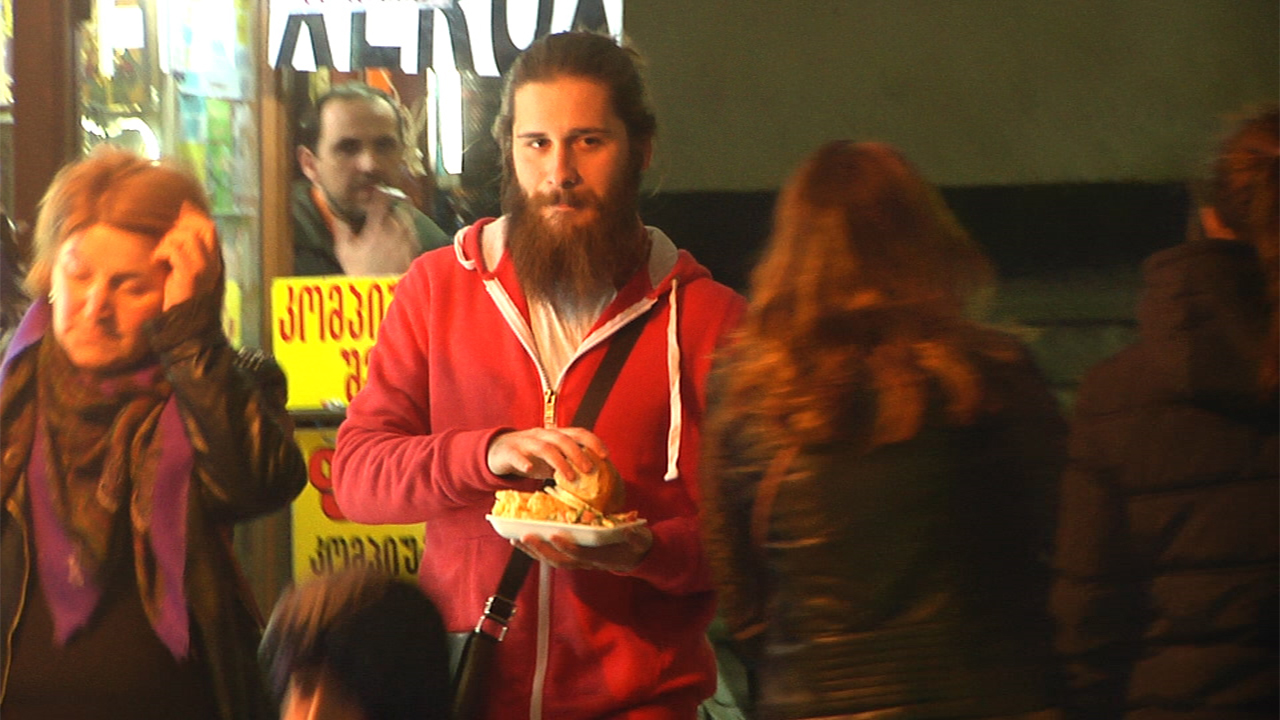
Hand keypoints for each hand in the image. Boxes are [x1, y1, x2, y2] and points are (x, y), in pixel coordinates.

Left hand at [153, 202, 220, 310]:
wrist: (185, 324)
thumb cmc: (181, 298)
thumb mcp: (188, 272)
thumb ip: (187, 253)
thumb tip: (176, 229)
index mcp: (215, 261)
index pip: (210, 228)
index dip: (194, 217)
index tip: (178, 214)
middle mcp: (214, 262)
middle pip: (204, 227)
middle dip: (182, 226)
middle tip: (166, 238)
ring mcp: (204, 267)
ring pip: (187, 236)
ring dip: (169, 241)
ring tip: (161, 254)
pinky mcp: (190, 274)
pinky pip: (175, 250)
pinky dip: (162, 252)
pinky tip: (157, 262)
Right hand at [333, 189, 416, 274]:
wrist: (378, 290)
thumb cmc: (359, 271)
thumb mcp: (344, 250)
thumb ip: (341, 228)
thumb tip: (335, 212)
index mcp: (375, 228)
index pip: (380, 202)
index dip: (379, 193)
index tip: (377, 190)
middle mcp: (393, 231)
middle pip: (397, 209)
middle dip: (392, 205)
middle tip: (387, 205)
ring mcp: (406, 240)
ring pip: (408, 220)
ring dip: (401, 216)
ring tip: (395, 218)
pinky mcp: (413, 250)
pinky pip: (414, 234)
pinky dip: (408, 230)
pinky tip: (402, 234)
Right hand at [486, 427, 607, 480]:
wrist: (497, 451)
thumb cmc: (531, 455)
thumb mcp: (552, 458)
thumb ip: (569, 463)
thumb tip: (595, 479)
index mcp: (556, 435)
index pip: (578, 433)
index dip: (593, 442)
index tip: (606, 456)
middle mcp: (543, 435)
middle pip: (563, 439)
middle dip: (578, 454)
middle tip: (590, 470)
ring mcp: (526, 442)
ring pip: (544, 447)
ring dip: (559, 462)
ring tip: (569, 477)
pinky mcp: (509, 452)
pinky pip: (517, 455)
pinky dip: (524, 462)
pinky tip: (531, 470)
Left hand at [515, 524, 652, 572]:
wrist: (634, 556)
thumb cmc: (634, 543)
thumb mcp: (639, 538)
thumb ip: (635, 536)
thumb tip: (631, 531)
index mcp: (602, 556)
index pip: (582, 555)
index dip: (568, 547)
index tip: (556, 536)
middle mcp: (587, 562)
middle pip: (561, 560)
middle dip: (542, 550)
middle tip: (526, 537)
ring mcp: (579, 561)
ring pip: (553, 560)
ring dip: (534, 552)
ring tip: (517, 540)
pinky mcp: (572, 557)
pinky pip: (552, 557)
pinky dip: (537, 551)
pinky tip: (524, 541)